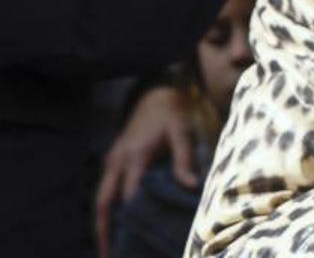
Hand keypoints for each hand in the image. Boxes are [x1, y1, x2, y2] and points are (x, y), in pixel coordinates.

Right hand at [94, 86, 196, 257]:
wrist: (157, 91)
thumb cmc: (173, 112)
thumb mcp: (182, 132)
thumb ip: (185, 159)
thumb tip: (191, 186)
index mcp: (134, 156)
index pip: (129, 194)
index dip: (132, 217)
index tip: (138, 238)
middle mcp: (117, 160)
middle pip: (104, 201)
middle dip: (104, 229)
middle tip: (108, 254)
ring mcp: (112, 160)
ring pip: (101, 198)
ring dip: (101, 223)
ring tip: (106, 249)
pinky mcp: (114, 160)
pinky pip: (105, 190)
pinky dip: (106, 210)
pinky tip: (112, 225)